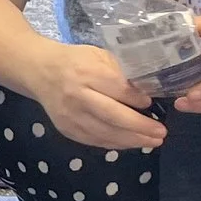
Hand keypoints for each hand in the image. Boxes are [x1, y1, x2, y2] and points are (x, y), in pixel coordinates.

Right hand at [38, 41, 164, 150]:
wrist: (39, 71)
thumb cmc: (74, 60)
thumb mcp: (98, 56)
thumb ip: (119, 72)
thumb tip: (147, 90)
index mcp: (86, 73)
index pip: (116, 89)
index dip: (136, 99)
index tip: (152, 103)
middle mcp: (77, 96)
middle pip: (112, 115)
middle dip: (140, 127)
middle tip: (161, 132)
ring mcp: (70, 116)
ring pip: (105, 133)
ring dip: (132, 140)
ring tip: (153, 141)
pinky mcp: (67, 129)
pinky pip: (95, 141)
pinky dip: (116, 144)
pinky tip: (132, 143)